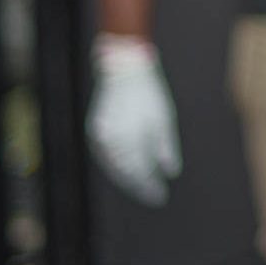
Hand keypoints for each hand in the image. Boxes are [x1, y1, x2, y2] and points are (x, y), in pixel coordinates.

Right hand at [86, 33, 182, 205]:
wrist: (124, 69)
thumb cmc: (148, 93)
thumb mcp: (164, 119)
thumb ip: (166, 148)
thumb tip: (169, 172)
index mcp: (131, 139)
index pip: (141, 173)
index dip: (150, 187)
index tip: (161, 196)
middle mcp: (113, 140)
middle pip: (126, 173)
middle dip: (140, 186)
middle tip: (153, 195)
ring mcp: (101, 136)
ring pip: (113, 166)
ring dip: (127, 178)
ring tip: (141, 185)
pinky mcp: (96, 129)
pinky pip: (105, 155)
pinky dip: (116, 165)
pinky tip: (126, 169)